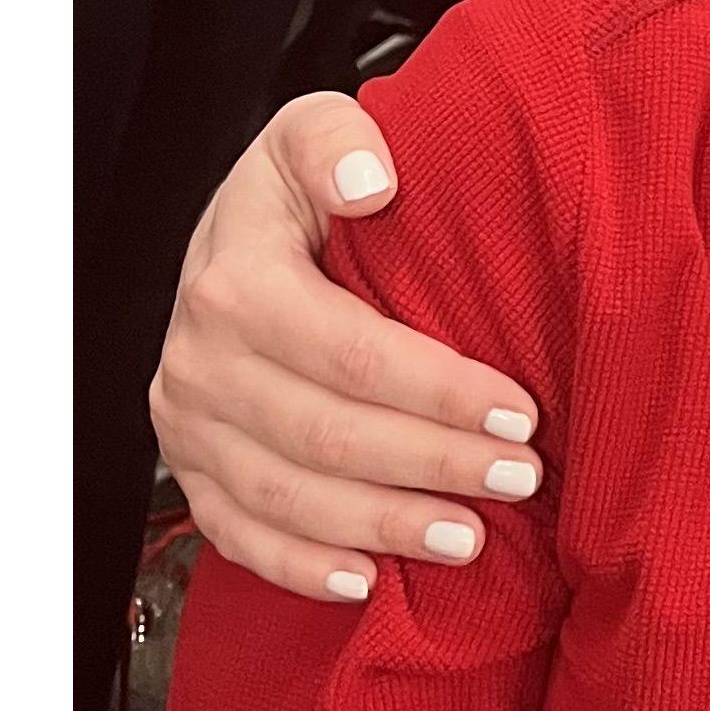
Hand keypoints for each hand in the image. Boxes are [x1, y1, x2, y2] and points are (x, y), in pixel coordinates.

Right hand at [148, 93, 544, 602]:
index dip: (438, 390)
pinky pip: (237, 534)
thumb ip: (337, 142)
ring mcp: (190, 424)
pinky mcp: (192, 468)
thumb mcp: (310, 130)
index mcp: (234, 280)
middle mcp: (201, 361)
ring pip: (289, 496)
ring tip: (468, 537)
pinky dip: (299, 566)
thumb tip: (371, 183)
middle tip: (519, 477)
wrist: (229, 235)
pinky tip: (365, 580)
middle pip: (328, 434)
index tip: (519, 410)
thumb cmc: (292, 190)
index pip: (351, 352)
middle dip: (433, 464)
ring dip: (383, 525)